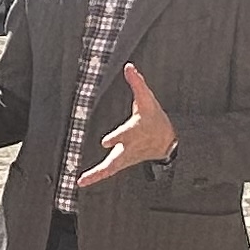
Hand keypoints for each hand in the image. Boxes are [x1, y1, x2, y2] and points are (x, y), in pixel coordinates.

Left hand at [72, 61, 177, 189]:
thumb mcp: (148, 100)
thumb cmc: (154, 119)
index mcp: (136, 131)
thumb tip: (129, 67)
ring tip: (82, 180)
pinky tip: (82, 181)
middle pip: (118, 158)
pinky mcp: (122, 162)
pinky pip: (108, 171)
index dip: (116, 137)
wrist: (167, 142)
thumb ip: (137, 84)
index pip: (126, 134)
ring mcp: (126, 157)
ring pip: (111, 168)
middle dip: (108, 164)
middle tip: (96, 171)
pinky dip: (96, 177)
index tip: (105, 142)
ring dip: (97, 175)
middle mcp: (130, 147)